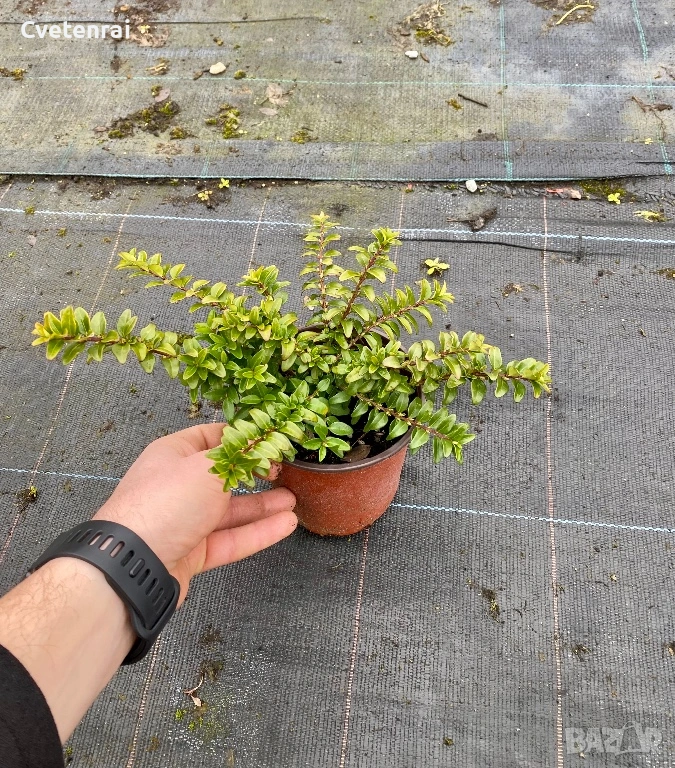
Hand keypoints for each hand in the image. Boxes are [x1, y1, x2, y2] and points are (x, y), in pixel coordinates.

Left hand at [93, 423, 296, 604]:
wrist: (134, 563)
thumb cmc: (166, 503)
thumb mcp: (208, 467)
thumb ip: (238, 455)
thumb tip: (260, 440)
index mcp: (174, 455)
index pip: (213, 438)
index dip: (243, 438)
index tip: (271, 440)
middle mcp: (178, 486)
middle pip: (224, 476)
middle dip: (255, 473)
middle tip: (283, 471)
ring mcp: (185, 521)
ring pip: (230, 511)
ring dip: (262, 505)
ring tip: (292, 500)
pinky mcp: (192, 553)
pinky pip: (231, 539)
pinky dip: (258, 532)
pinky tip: (284, 524)